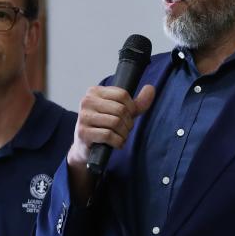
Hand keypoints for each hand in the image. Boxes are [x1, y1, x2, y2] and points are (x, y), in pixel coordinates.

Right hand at [66, 85, 154, 199]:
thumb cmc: (105, 126)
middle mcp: (86, 101)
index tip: (129, 116)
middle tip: (125, 129)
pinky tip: (116, 143)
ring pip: (115, 122)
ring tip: (120, 136)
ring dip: (124, 134)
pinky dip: (118, 142)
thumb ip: (137, 102)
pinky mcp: (83, 132)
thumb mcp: (122, 112)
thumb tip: (151, 88)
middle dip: (128, 123)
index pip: (122, 94)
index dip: (132, 108)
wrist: (86, 147)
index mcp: (94, 91)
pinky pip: (108, 135)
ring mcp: (83, 117)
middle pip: (120, 109)